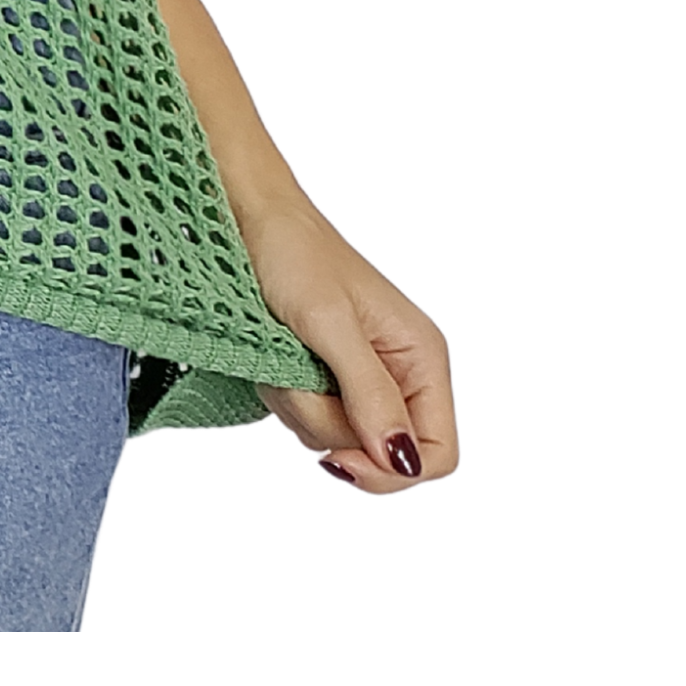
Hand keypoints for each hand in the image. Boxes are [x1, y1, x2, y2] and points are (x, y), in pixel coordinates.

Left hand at [243, 201, 458, 494]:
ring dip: (297, 404)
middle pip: (378, 456)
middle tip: (298, 376)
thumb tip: (402, 461)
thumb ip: (370, 393)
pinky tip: (274, 354)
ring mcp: (360, 378)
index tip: (338, 456)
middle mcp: (401, 374)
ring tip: (283, 351)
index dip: (391, 471)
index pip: (436, 455)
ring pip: (334, 439)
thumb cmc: (294, 253)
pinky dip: (283, 393)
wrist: (248, 214)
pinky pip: (306, 416)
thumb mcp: (331, 324)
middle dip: (329, 425)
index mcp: (423, 359)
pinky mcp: (325, 376)